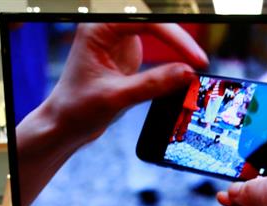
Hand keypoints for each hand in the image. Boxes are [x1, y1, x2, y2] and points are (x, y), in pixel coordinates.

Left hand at [17, 23, 207, 205]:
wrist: (66, 124)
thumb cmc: (78, 108)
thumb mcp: (117, 98)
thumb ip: (153, 84)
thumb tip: (188, 74)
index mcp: (99, 28)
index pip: (147, 22)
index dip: (175, 38)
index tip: (195, 60)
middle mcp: (110, 28)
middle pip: (157, 21)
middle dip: (180, 38)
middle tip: (201, 62)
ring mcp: (121, 38)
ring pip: (161, 30)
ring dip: (180, 45)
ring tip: (197, 63)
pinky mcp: (129, 52)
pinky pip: (159, 45)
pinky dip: (175, 53)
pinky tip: (186, 65)